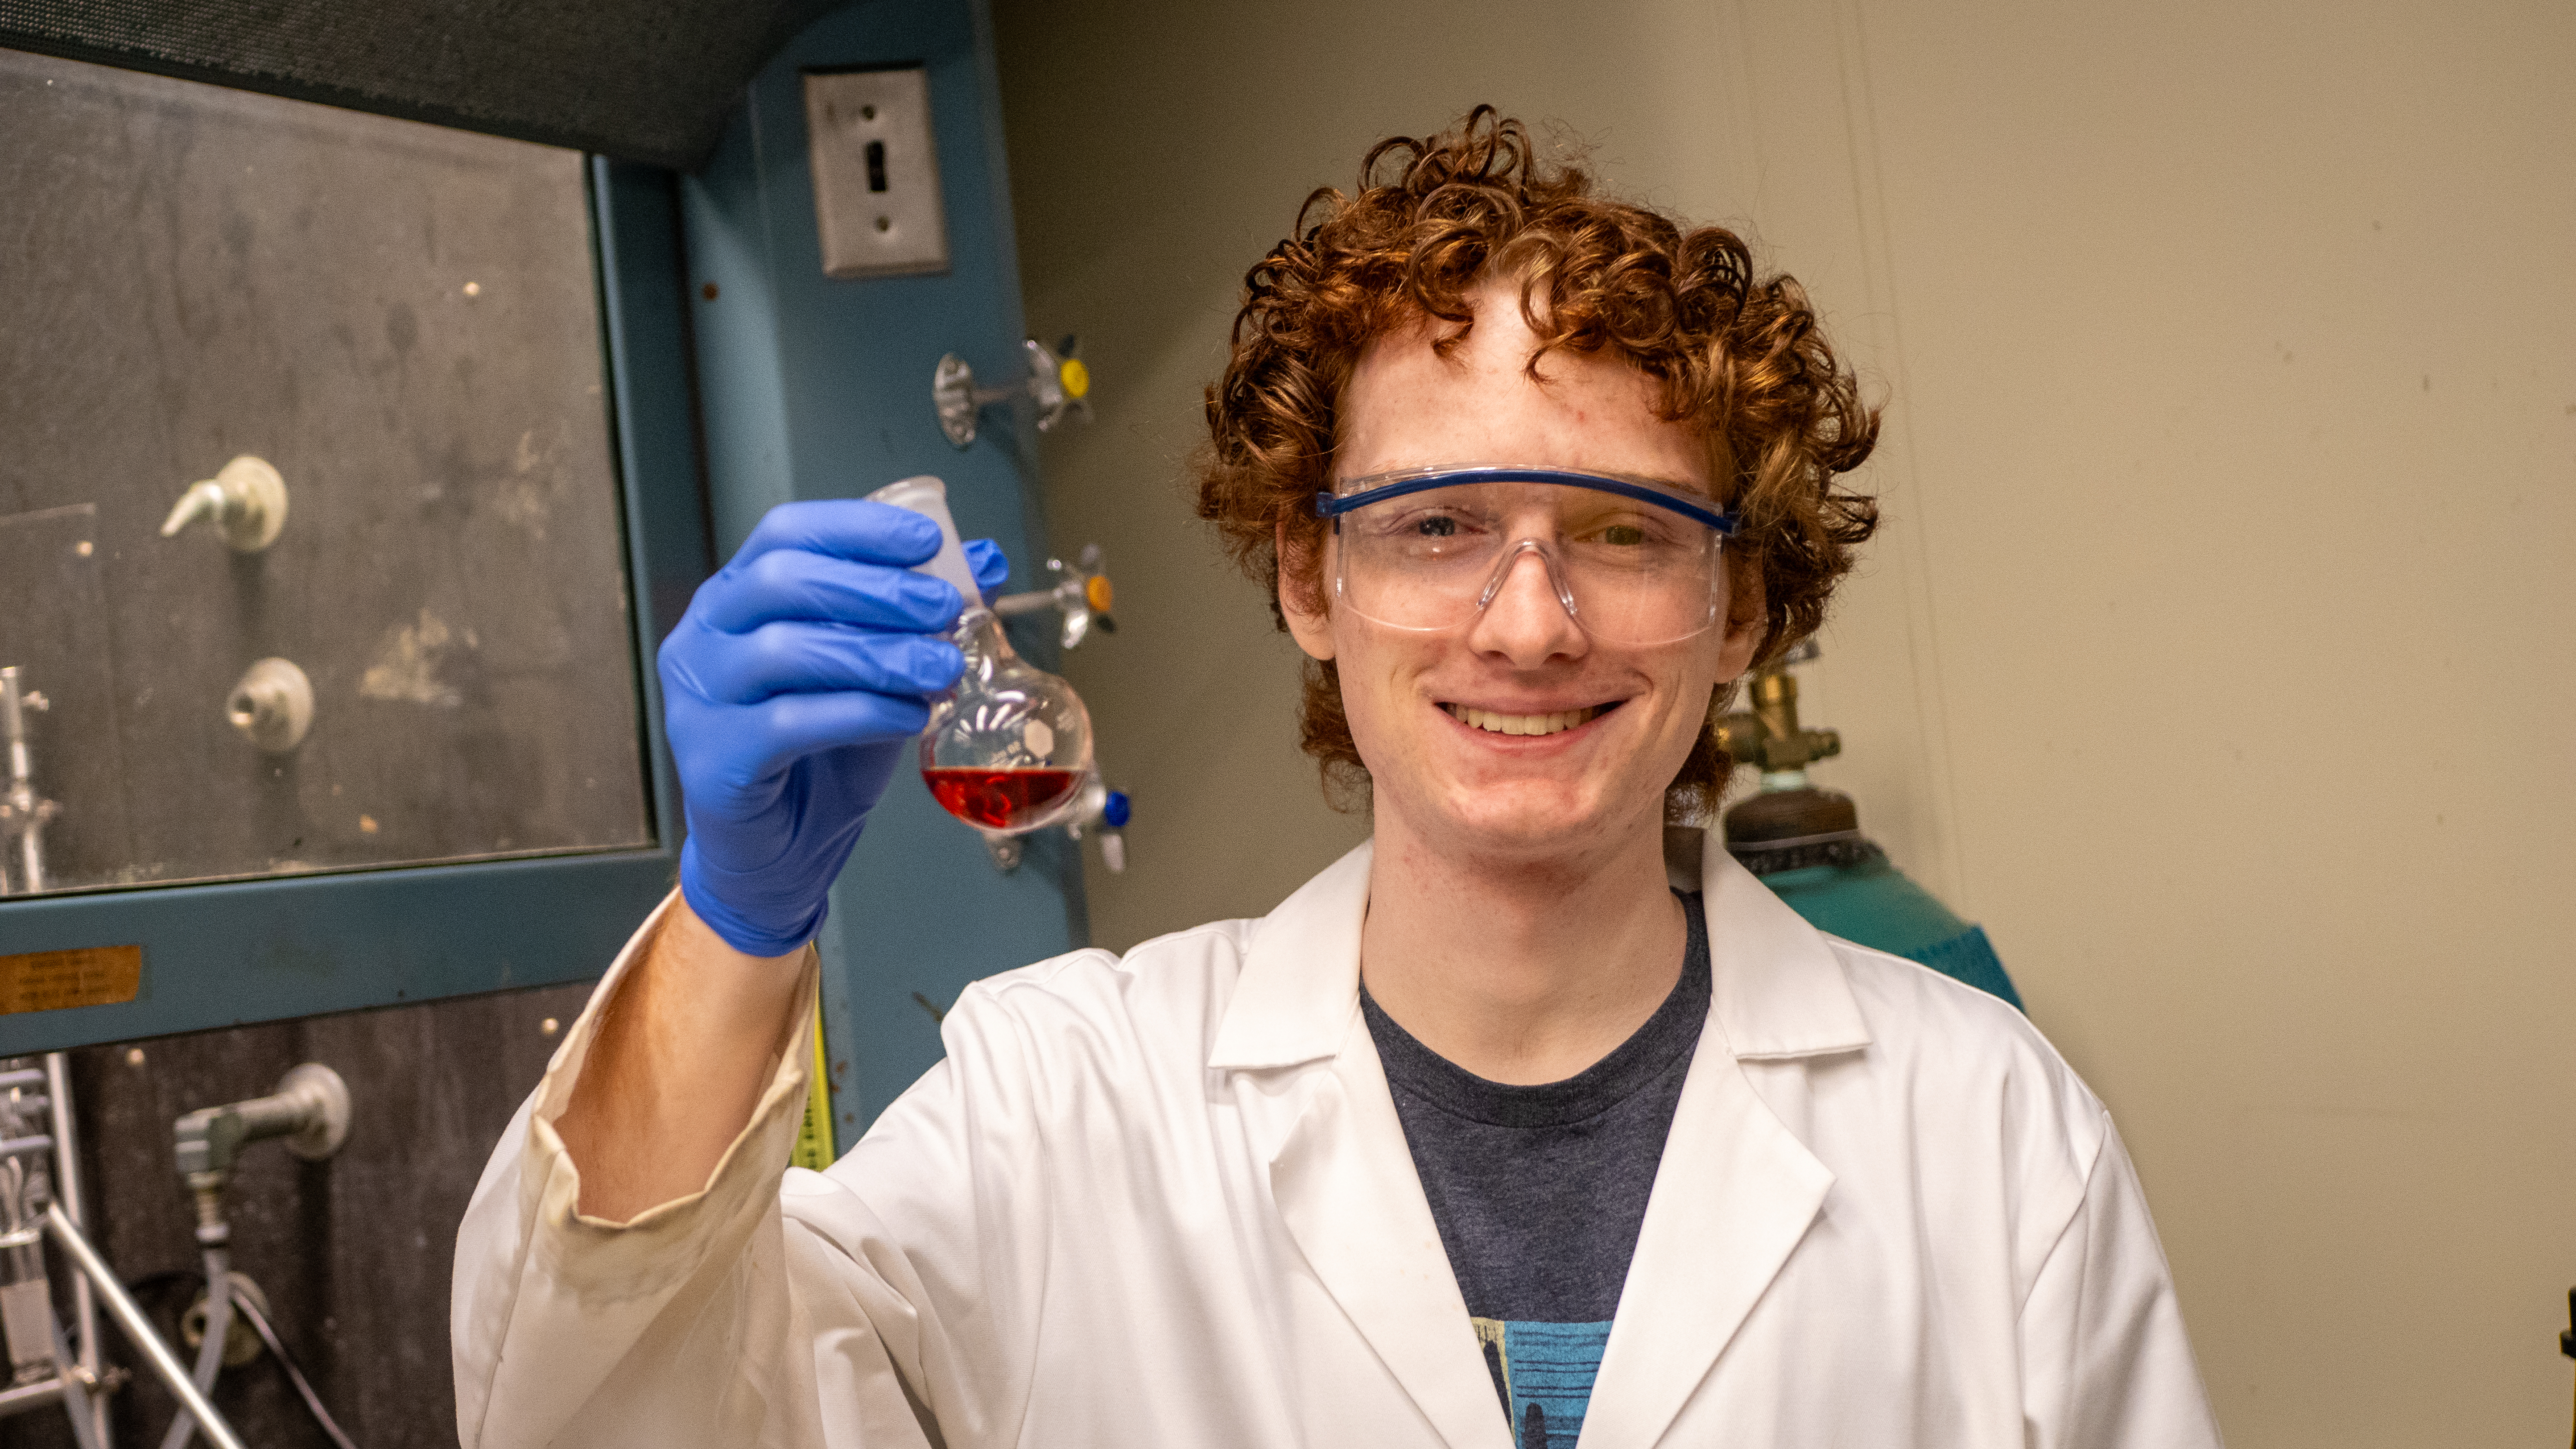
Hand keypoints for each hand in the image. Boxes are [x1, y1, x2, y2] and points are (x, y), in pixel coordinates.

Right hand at [659, 500, 1010, 954]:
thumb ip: (919, 619)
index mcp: (737, 598)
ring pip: (785, 650)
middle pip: (782, 582)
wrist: (781, 852)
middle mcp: (704, 637)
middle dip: (875, 589)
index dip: (856, 528)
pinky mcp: (712, 759)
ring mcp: (699, 698)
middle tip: (945, 608)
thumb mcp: (879, 675)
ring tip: (942, 669)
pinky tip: (908, 717)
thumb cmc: (821, 755)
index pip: (785, 534)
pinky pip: (788, 722)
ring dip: (877, 654)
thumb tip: (986, 562)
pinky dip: (859, 713)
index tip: (927, 539)